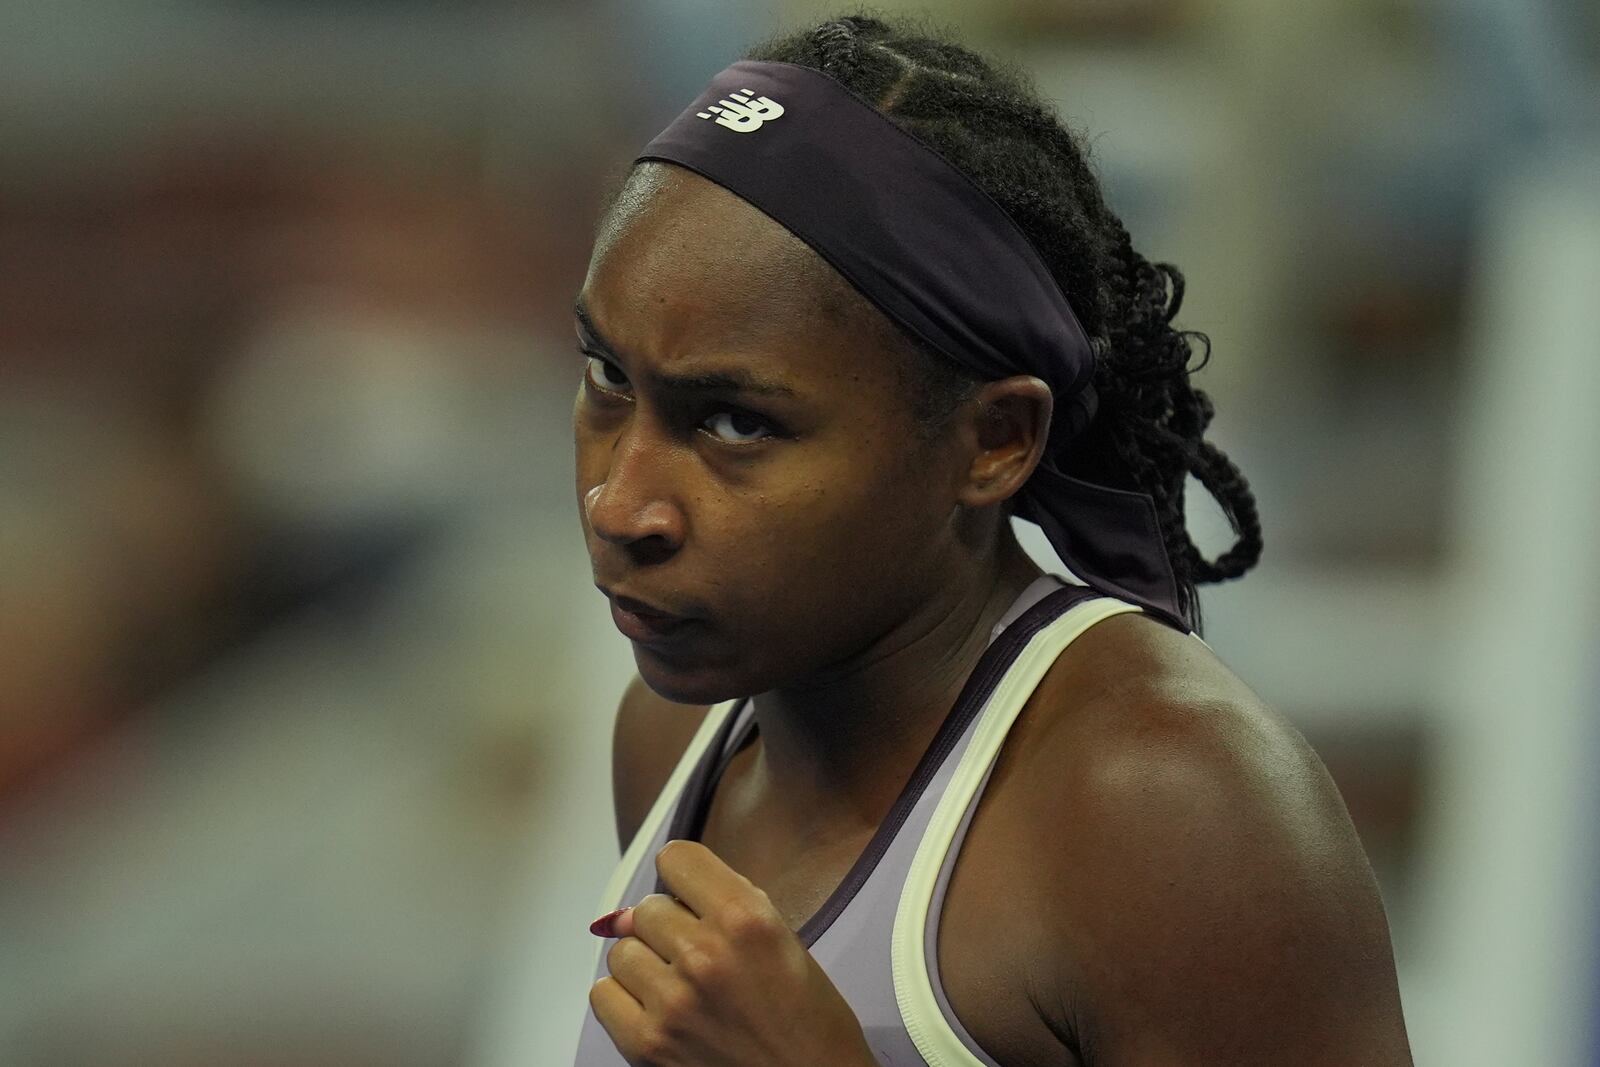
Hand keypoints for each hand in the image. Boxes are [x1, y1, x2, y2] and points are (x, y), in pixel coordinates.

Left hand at [589, 839, 878, 1066]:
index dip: (684, 877)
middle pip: (647, 907)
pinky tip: (655, 1008)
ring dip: (645, 963)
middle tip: (695, 954)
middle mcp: (706, 954)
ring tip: (678, 985)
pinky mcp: (647, 1044)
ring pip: (621, 950)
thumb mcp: (783, 940)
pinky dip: (623, 999)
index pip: (677, 858)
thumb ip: (729, 905)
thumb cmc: (808, 1022)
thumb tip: (663, 896)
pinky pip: (602, 995)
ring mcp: (672, 1002)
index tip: (691, 894)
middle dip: (669, 926)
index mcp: (747, 919)